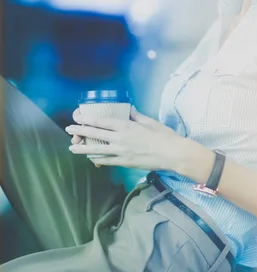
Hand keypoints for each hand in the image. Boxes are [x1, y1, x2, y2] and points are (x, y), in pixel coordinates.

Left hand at [65, 106, 185, 170]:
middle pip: (95, 134)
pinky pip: (107, 161)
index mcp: (126, 126)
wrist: (172, 154)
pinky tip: (90, 158)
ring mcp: (121, 152)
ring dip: (82, 149)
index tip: (77, 116)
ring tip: (72, 147)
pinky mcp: (125, 163)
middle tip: (69, 129)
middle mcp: (120, 139)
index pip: (101, 121)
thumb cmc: (164, 136)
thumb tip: (128, 109)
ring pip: (97, 150)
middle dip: (80, 131)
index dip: (86, 119)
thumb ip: (136, 115)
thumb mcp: (149, 121)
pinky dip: (97, 159)